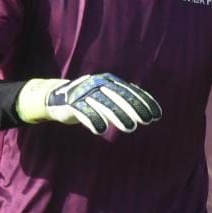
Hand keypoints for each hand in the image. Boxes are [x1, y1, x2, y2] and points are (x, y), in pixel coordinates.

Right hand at [16, 74, 161, 132]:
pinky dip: (93, 120)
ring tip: (130, 128)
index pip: (130, 92)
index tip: (155, 116)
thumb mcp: (107, 96)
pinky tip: (101, 131)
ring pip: (103, 104)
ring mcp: (84, 94)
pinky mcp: (72, 104)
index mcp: (108, 82)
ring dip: (118, 116)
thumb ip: (123, 98)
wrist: (56, 97)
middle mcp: (97, 85)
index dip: (143, 103)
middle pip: (119, 97)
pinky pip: (83, 112)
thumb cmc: (87, 99)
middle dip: (133, 108)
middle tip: (146, 121)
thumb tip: (146, 105)